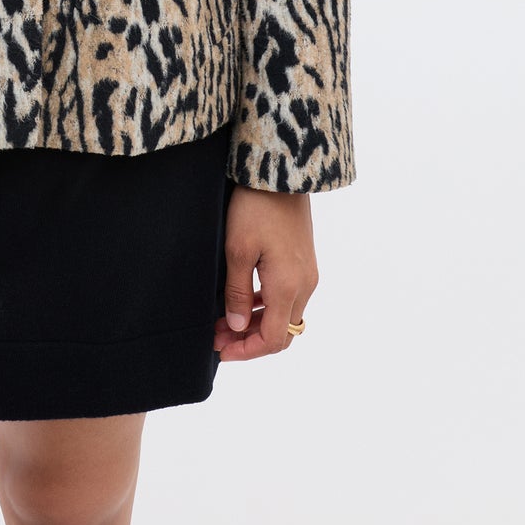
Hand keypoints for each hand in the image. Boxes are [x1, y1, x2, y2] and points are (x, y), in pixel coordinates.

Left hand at [213, 183, 317, 361]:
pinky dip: (266, 306)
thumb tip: (236, 326)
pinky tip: (243, 300)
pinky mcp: (304, 261)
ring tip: (224, 321)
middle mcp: (304, 285)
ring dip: (256, 323)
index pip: (273, 340)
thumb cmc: (256, 207)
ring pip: (284, 316)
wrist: (280, 173)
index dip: (247, 351)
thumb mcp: (237, 250)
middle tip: (218, 337)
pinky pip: (288, 297)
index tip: (222, 352)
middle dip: (249, 340)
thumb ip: (237, 292)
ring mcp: (307, 273)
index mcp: (288, 287)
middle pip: (281, 332)